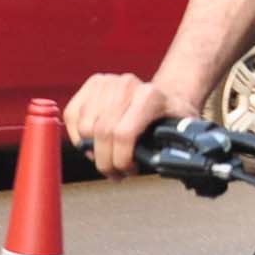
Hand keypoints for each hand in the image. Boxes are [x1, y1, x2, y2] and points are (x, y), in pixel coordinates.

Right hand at [64, 72, 197, 179]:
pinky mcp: (93, 84)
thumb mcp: (182, 134)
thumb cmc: (171, 118)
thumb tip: (164, 166)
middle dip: (105, 161)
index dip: (121, 160)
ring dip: (91, 151)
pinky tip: (92, 144)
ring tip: (107, 158)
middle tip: (115, 173)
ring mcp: (108, 81)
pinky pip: (72, 114)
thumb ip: (174, 149)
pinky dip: (77, 136)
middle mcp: (127, 85)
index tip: (129, 171)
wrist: (165, 96)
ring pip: (84, 127)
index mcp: (150, 96)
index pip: (123, 133)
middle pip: (101, 133)